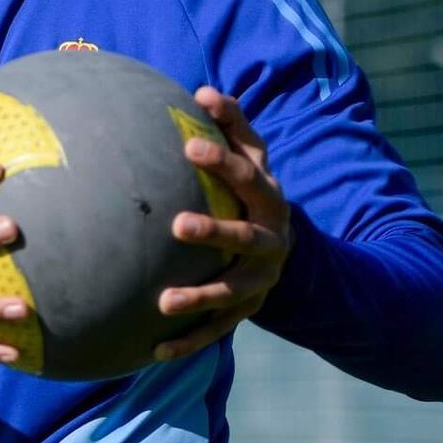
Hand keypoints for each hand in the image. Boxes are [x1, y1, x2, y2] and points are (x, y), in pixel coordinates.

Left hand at [155, 87, 294, 360]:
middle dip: (215, 231)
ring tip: (163, 302)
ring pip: (232, 292)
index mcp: (270, 200)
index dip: (223, 161)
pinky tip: (153, 352)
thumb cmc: (252, 194)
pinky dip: (188, 342)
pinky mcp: (245, 313)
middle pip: (246, 238)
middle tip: (177, 224)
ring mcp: (260, 282)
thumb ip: (232, 128)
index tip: (190, 147)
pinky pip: (216, 331)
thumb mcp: (253, 160)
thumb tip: (204, 90)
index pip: (249, 176)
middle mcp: (271, 243)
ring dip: (200, 297)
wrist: (288, 252)